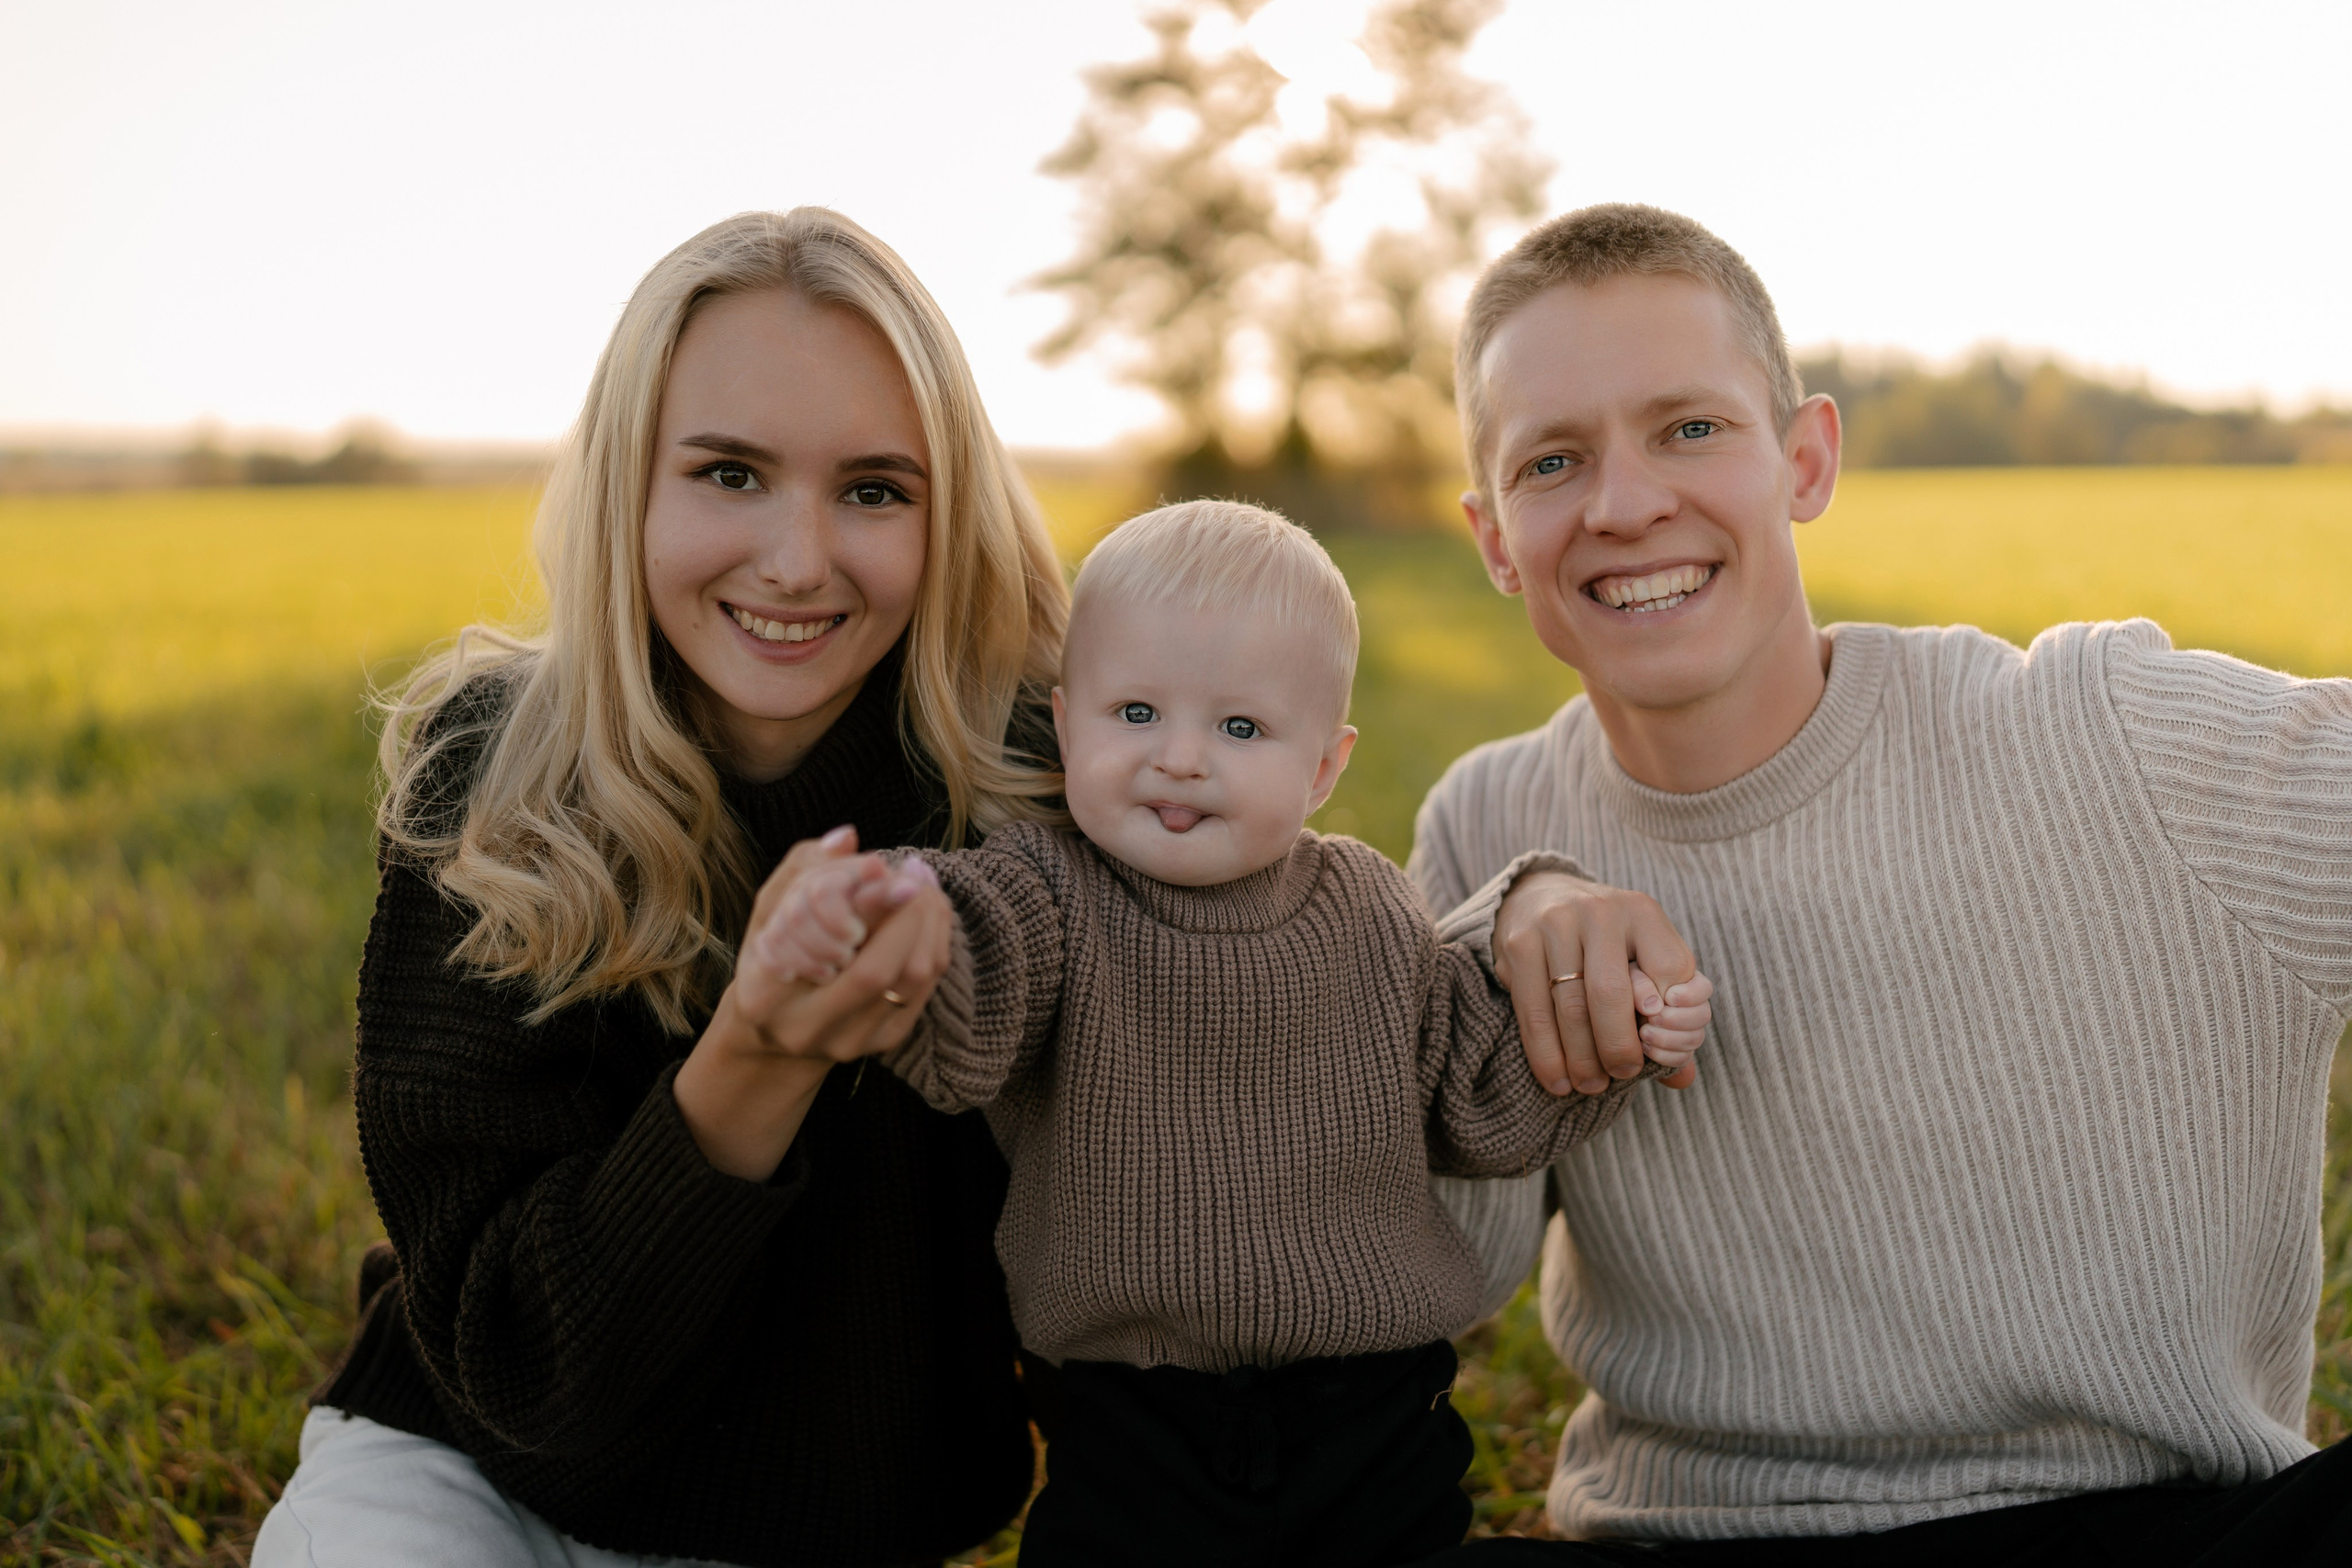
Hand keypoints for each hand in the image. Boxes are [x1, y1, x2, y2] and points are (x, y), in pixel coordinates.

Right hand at [727, 827, 949, 1063]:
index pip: (822, 947)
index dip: (869, 906)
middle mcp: (806, 1028)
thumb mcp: (772, 907)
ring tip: (925, 887)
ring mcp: (849, 1042)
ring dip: (929, 924)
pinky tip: (929, 913)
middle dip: (907, 913)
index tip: (896, 871)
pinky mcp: (884, 1043)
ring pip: (909, 980)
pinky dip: (934, 943)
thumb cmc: (773, 953)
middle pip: (875, 969)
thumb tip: (847, 837)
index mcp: (764, 996)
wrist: (780, 1030)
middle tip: (914, 873)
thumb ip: (804, 868)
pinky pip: (925, 989)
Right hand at [1491, 870, 1708, 1096]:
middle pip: (1611, 993)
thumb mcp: (1642, 956)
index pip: (1671, 969)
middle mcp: (1599, 911)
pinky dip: (1547, 1056)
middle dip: (1618, 1046)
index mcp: (1641, 912)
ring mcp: (1554, 925)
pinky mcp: (1519, 945)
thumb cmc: (1602, 941)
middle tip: (1622, 1074)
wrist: (1537, 898)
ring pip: (1571, 1008)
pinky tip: (1558, 1080)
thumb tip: (1683, 1077)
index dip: (1670, 1015)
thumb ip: (1668, 1009)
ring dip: (1582, 1059)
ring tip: (1590, 1085)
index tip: (1657, 1044)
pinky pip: (1535, 1013)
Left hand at [1628, 964, 1713, 1088]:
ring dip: (1669, 1039)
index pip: (1703, 988)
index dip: (1689, 996)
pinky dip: (1665, 1056)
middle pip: (1703, 1016)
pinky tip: (1646, 1048)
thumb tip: (1653, 1008)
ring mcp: (1686, 1028)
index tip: (1669, 997)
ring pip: (1695, 1038)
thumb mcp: (1626, 974)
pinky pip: (1683, 1058)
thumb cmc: (1617, 978)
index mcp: (1686, 979)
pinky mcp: (1676, 1049)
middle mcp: (1691, 1004)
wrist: (1604, 1004)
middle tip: (1652, 1019)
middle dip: (1676, 1020)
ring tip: (1643, 1034)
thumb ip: (1641, 984)